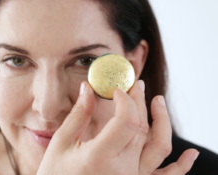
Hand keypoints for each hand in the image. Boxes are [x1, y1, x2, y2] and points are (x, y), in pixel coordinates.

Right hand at [37, 80, 197, 174]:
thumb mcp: (61, 143)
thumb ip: (78, 115)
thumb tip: (88, 88)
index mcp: (99, 157)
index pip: (126, 120)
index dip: (126, 100)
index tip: (118, 89)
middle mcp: (121, 169)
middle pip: (141, 127)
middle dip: (139, 102)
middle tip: (136, 85)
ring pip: (158, 146)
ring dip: (162, 121)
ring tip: (158, 101)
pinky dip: (181, 167)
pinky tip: (191, 154)